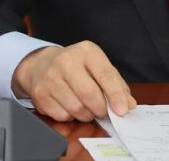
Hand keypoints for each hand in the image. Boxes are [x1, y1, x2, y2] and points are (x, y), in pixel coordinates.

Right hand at [11, 40, 136, 121]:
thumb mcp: (98, 66)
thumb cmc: (77, 67)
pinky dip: (71, 116)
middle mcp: (66, 61)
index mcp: (87, 51)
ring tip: (87, 107)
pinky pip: (62, 116)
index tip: (122, 110)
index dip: (115, 95)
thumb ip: (116, 85)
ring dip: (86, 114)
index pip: (105, 74)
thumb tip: (128, 105)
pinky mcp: (40, 94)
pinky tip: (70, 106)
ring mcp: (51, 78)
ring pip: (76, 108)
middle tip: (104, 112)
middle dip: (100, 109)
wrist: (42, 64)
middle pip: (89, 94)